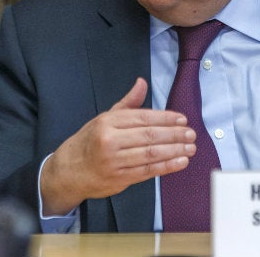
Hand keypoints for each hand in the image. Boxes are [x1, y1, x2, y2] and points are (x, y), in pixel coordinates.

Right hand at [40, 77, 196, 215]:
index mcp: (108, 121)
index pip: (143, 117)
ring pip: (150, 154)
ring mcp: (114, 161)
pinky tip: (180, 162)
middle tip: (191, 133)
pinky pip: (147, 172)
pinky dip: (166, 167)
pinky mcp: (119, 178)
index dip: (166, 118)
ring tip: (191, 148)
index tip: (182, 119)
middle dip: (174, 134)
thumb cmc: (90, 142)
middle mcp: (110, 140)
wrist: (68, 171)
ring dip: (174, 151)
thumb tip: (142, 82)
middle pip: (149, 135)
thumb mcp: (104, 118)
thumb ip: (127, 103)